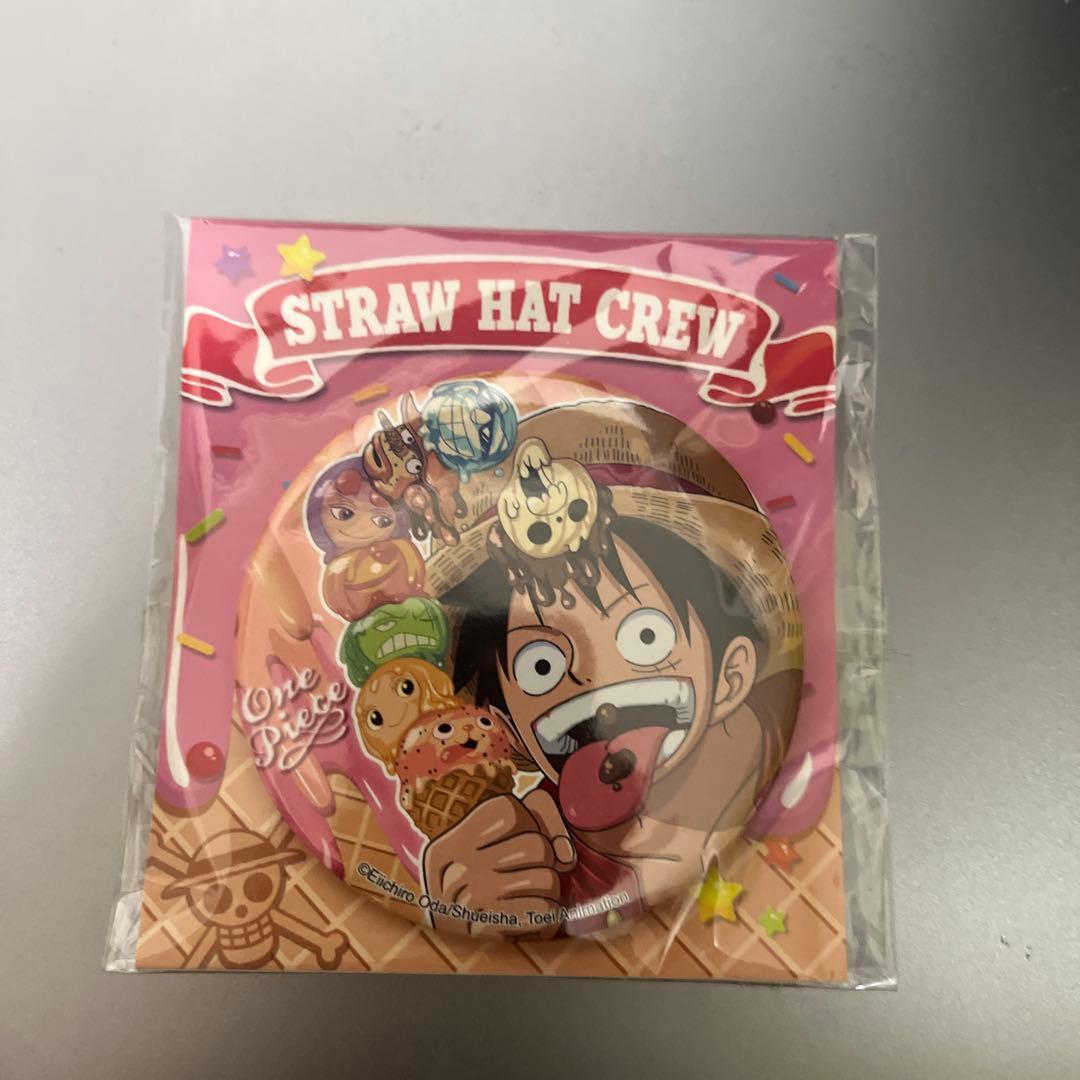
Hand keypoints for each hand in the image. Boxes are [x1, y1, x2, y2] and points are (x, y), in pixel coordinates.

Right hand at [422, 789, 576, 937]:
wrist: (438, 922)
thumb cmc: (479, 869)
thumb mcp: (493, 833)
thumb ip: (540, 820)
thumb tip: (567, 858)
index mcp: (461, 834)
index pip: (512, 813)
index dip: (525, 824)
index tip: (513, 839)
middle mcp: (465, 864)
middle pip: (538, 847)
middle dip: (543, 859)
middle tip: (524, 871)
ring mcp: (477, 897)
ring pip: (548, 880)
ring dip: (548, 889)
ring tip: (529, 893)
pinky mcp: (493, 929)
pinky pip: (545, 912)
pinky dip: (547, 915)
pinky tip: (530, 913)